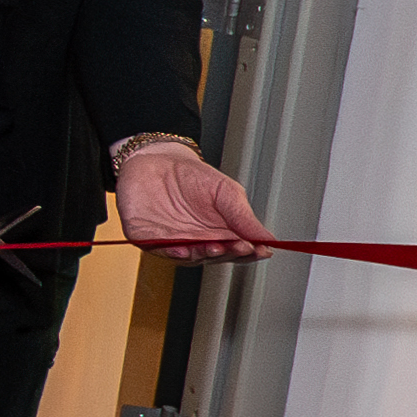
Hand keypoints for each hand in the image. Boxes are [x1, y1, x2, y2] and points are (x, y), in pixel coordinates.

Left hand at [114, 142, 264, 262]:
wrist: (155, 159)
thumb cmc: (191, 176)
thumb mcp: (226, 191)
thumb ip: (243, 215)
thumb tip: (267, 237)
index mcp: (220, 233)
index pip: (239, 250)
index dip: (250, 252)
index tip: (261, 250)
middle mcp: (198, 242)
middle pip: (217, 257)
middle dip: (229, 253)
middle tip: (240, 246)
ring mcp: (174, 243)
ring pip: (191, 257)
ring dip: (204, 255)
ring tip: (216, 247)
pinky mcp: (149, 239)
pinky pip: (161, 250)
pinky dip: (172, 252)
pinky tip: (183, 250)